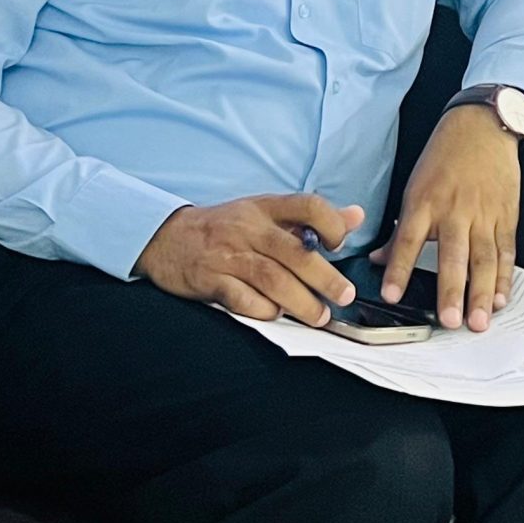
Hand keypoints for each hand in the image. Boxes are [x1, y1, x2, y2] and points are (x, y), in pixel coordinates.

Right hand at [135, 192, 364, 322]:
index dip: (330, 223)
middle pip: (294, 252)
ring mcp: (228, 254)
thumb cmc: (225, 227)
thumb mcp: (265, 212)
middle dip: (324, 277)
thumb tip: (357, 216)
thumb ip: (311, 218)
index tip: (340, 244)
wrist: (166, 238)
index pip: (307, 205)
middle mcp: (248, 228)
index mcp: (265, 207)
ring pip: (272, 278)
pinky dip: (262, 309)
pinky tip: (276, 315)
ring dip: (300, 301)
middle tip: (344, 296)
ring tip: (319, 317)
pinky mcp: (210, 279)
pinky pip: (241, 298)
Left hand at [376, 106, 521, 331]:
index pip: (409, 240)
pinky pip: (505, 251)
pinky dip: (505, 277)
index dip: (399, 268)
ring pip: (484, 259)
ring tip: (480, 320)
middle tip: (450, 321)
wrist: (482, 127)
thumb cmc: (445, 156)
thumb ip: (401, 227)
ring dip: (482, 293)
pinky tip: (501, 298)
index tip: (392, 294)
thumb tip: (378, 258)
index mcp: (426, 202)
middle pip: (453, 256)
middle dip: (452, 291)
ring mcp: (484, 214)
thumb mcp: (414, 186)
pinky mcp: (506, 216)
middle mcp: (455, 210)